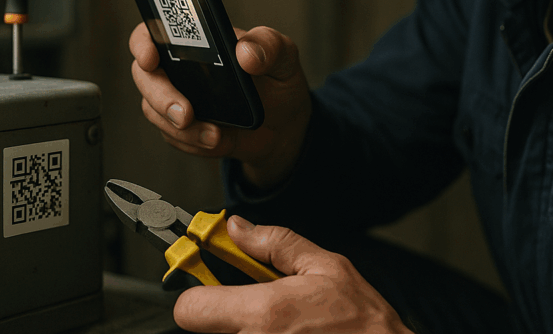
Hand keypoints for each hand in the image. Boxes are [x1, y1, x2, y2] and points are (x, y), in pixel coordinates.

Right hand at [129, 23, 311, 189]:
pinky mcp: (182, 127)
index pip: (153, 30)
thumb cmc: (277, 79)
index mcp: (197, 38)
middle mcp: (179, 66)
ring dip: (182, 128)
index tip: (150, 58)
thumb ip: (269, 46)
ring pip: (154, 111)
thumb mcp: (284, 56)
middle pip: (145, 75)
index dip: (143, 42)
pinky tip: (220, 140)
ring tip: (216, 135)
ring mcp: (177, 97)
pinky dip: (194, 143)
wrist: (285, 125)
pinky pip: (173, 137)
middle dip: (160, 97)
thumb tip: (245, 53)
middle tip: (187, 114)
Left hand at [174, 216, 411, 333]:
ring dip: (244, 329)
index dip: (195, 294)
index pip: (189, 309)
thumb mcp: (325, 267)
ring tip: (281, 325)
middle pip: (205, 329)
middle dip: (223, 313)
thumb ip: (275, 243)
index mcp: (263, 314)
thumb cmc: (363, 323)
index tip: (207, 286)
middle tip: (254, 304)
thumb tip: (238, 228)